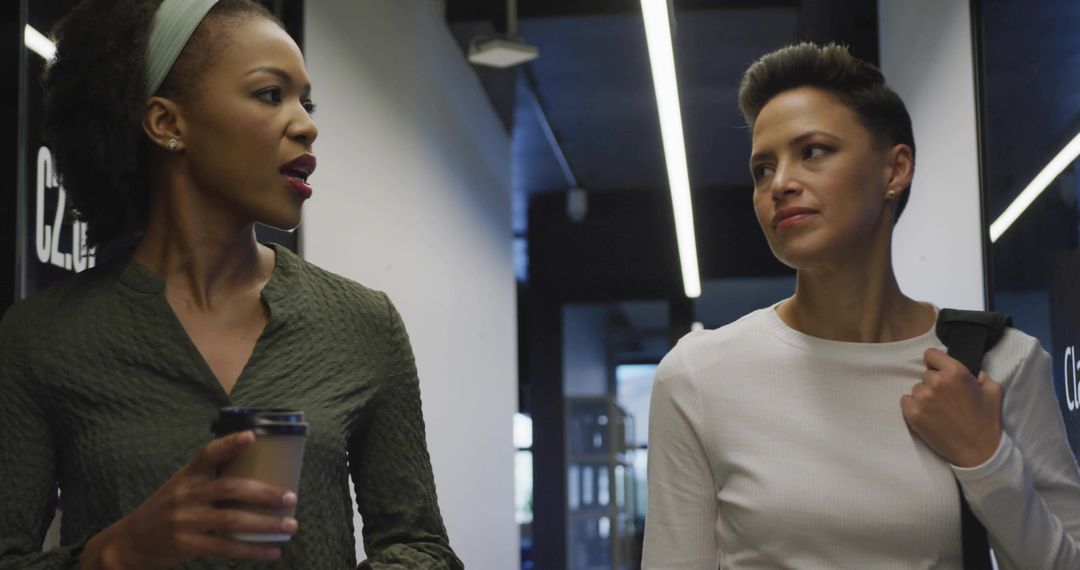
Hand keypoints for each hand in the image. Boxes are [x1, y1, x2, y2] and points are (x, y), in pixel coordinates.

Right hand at [79, 431, 298, 569]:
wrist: (129, 543)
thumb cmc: (166, 511)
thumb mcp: (180, 488)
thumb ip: (208, 481)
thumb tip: (256, 477)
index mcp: (187, 476)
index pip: (208, 454)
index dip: (230, 444)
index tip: (252, 436)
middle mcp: (186, 495)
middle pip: (230, 488)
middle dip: (264, 493)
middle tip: (291, 498)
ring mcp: (186, 520)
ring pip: (233, 520)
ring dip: (266, 524)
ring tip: (290, 527)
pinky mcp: (187, 545)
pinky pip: (226, 548)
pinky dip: (252, 551)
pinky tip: (272, 553)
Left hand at [900, 348, 1003, 467]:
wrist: (978, 451)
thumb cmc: (987, 421)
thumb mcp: (993, 390)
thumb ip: (981, 375)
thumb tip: (973, 373)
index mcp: (956, 371)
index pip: (931, 354)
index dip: (936, 363)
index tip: (940, 371)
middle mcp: (937, 382)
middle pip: (925, 374)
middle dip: (934, 383)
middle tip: (947, 398)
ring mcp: (923, 398)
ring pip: (916, 388)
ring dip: (925, 396)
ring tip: (940, 410)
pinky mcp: (913, 413)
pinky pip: (906, 401)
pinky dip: (913, 406)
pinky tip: (929, 415)